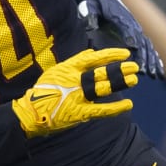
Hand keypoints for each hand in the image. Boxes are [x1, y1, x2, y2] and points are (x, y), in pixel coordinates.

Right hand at [11, 47, 139, 135]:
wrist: (31, 112)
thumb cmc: (43, 91)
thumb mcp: (56, 71)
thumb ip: (74, 62)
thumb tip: (90, 52)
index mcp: (68, 69)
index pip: (93, 58)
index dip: (110, 55)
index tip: (124, 54)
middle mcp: (74, 81)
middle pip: (101, 73)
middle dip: (119, 70)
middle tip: (135, 67)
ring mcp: (77, 97)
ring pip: (103, 88)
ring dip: (120, 83)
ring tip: (134, 80)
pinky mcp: (79, 112)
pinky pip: (101, 109)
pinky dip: (115, 108)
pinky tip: (128, 104)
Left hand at [74, 0, 163, 78]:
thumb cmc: (93, 2)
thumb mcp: (88, 5)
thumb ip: (89, 15)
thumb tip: (90, 27)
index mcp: (120, 16)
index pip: (128, 29)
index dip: (132, 40)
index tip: (134, 52)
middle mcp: (131, 23)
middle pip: (141, 41)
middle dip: (145, 57)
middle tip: (147, 73)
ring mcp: (135, 28)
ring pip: (147, 46)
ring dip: (152, 61)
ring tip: (157, 76)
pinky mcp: (136, 33)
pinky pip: (147, 47)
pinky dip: (154, 58)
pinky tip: (159, 69)